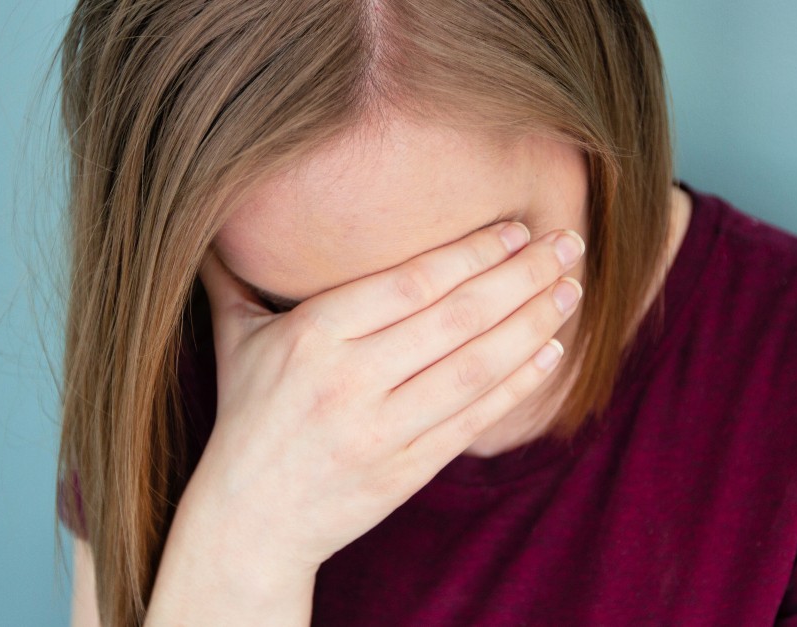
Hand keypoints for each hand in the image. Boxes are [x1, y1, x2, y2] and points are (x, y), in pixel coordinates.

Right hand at [189, 221, 584, 571]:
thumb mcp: (233, 341)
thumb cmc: (247, 419)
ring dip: (534, 324)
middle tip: (568, 244)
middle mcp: (348, 383)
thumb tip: (224, 214)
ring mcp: (381, 432)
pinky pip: (474, 420)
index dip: (473, 253)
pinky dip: (519, 384)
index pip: (410, 283)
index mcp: (310, 338)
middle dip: (522, 276)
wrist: (249, 523)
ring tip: (572, 290)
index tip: (516, 228)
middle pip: (456, 319)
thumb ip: (236, 276)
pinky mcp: (406, 472)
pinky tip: (552, 351)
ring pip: (476, 368)